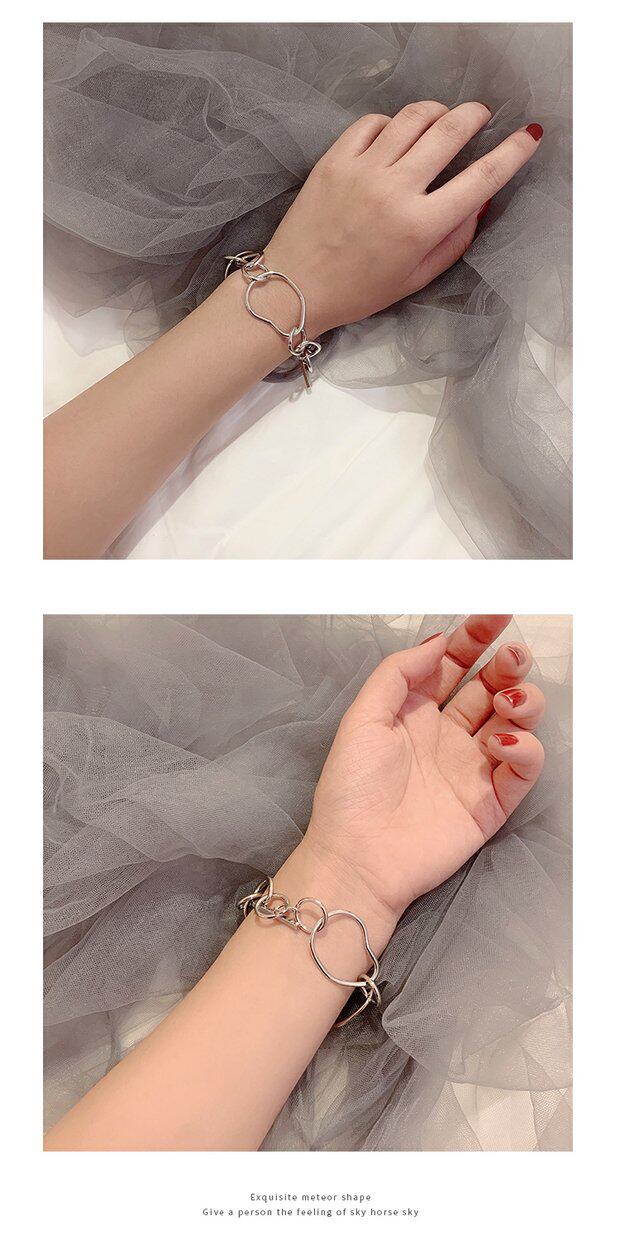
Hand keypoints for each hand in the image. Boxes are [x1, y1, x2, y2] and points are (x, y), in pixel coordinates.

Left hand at [262, 102, 542, 337]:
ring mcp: (363, 170)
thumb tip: (480, 200)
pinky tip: (395, 136)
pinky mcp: (335, 159)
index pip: (482, 177)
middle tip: (480, 115)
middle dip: (475, 115)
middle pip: (450, 130)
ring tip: (441, 120)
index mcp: (420, 226)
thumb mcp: (417, 276)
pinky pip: (374, 122)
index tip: (528, 136)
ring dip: (437, 112)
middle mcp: (395, 191)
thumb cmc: (359, 290)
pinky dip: (393, 122)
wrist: (296, 288)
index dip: (513, 151)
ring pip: (414, 117)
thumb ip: (455, 238)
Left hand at [302, 616, 544, 928]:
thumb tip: (438, 641)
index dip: (474, 638)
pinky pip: (522, 768)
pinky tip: (506, 741)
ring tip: (507, 702)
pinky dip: (525, 749)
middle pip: (490, 687)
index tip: (494, 616)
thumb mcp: (363, 718)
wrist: (357, 858)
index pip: (453, 664)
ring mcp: (470, 767)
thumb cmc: (350, 792)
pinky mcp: (490, 802)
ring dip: (521, 702)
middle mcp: (446, 735)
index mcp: (415, 712)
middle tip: (511, 656)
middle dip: (506, 666)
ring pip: (514, 722)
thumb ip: (399, 674)